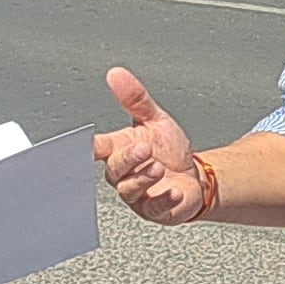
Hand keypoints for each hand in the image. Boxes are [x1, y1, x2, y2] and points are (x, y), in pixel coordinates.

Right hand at [94, 65, 221, 223]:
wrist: (195, 177)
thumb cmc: (170, 150)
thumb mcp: (155, 119)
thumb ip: (136, 99)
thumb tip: (116, 74)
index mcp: (119, 150)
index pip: (96, 148)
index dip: (89, 147)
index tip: (91, 145)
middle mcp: (123, 173)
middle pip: (114, 169)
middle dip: (128, 159)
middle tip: (144, 148)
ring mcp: (137, 194)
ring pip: (129, 189)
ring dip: (143, 178)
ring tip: (158, 168)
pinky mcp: (153, 210)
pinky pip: (153, 207)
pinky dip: (163, 200)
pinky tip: (174, 191)